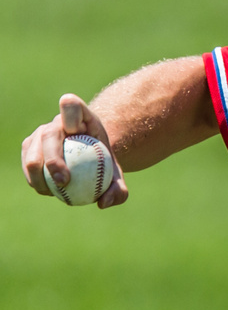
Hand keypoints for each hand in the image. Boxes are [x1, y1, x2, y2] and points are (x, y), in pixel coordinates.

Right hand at [20, 94, 127, 208]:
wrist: (90, 157)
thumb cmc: (104, 163)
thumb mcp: (117, 175)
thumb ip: (118, 189)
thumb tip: (103, 203)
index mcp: (80, 116)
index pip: (72, 106)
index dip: (70, 114)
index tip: (76, 131)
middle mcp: (57, 121)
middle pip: (49, 134)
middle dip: (53, 157)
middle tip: (64, 181)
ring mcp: (40, 133)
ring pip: (32, 150)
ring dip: (39, 174)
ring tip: (54, 192)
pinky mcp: (29, 147)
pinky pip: (28, 164)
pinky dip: (36, 180)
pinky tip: (48, 192)